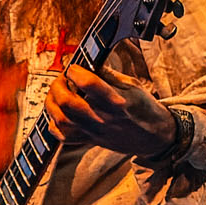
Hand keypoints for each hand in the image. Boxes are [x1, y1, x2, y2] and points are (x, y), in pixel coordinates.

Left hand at [46, 65, 174, 158]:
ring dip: (52, 103)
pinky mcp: (90, 140)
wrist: (154, 137)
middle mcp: (104, 118)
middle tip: (62, 78)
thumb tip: (88, 64)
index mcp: (117, 102)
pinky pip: (64, 137)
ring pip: (61, 119)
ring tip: (56, 93)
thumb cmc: (144, 108)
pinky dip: (54, 124)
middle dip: (58, 85)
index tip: (74, 67)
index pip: (88, 83)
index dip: (75, 71)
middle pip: (68, 102)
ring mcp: (95, 131)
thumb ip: (109, 75)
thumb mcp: (133, 85)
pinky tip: (57, 113)